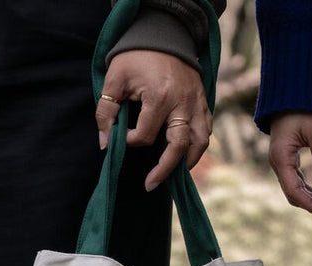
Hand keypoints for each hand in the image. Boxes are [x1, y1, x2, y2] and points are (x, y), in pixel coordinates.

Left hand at [97, 50, 211, 190]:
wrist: (164, 34)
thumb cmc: (136, 56)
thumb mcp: (114, 79)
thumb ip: (106, 111)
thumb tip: (105, 143)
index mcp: (160, 97)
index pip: (146, 135)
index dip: (133, 141)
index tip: (126, 137)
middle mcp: (183, 103)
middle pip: (179, 146)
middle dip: (164, 170)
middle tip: (150, 185)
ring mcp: (197, 103)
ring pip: (200, 141)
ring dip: (188, 162)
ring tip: (175, 176)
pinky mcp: (204, 101)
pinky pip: (207, 130)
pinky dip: (198, 146)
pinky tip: (186, 156)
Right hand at [268, 112, 311, 216]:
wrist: (287, 96)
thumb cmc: (302, 110)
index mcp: (281, 157)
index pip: (294, 190)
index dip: (310, 204)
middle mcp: (277, 162)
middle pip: (293, 194)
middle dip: (311, 205)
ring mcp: (280, 162)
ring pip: (294, 189)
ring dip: (310, 199)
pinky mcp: (285, 160)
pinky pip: (295, 181)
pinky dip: (307, 190)